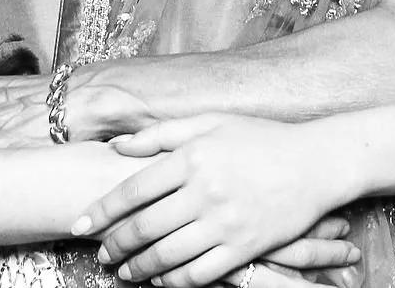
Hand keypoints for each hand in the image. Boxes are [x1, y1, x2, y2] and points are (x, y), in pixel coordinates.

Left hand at [72, 115, 350, 286]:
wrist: (316, 163)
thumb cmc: (261, 138)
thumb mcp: (210, 122)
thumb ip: (161, 134)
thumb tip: (116, 146)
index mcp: (192, 156)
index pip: (133, 189)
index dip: (101, 211)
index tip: (79, 224)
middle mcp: (204, 191)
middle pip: (145, 227)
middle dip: (116, 246)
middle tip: (102, 255)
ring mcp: (225, 222)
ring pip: (167, 256)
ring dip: (138, 269)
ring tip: (124, 273)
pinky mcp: (244, 247)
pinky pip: (199, 274)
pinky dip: (174, 282)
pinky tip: (161, 281)